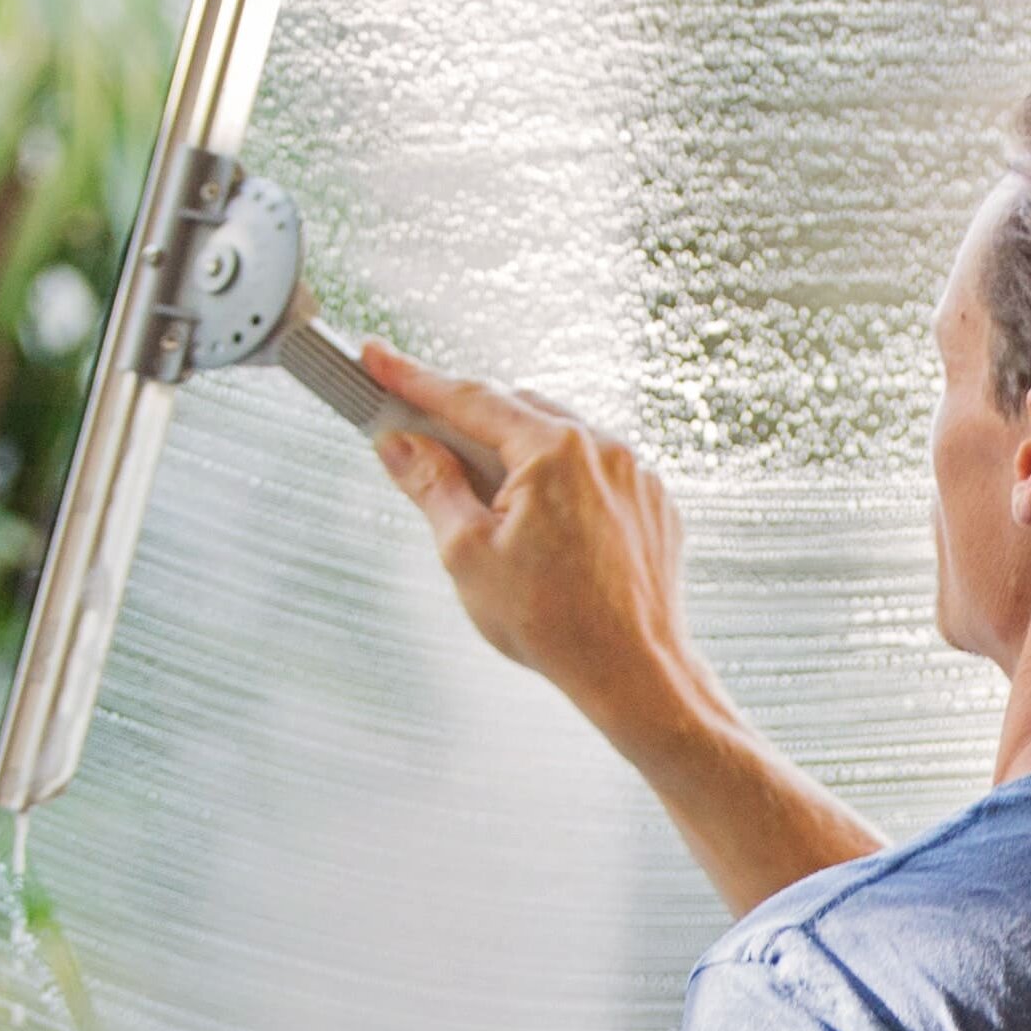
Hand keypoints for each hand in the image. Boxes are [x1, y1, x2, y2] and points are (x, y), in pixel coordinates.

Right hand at [363, 342, 700, 741]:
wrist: (634, 672)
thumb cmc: (552, 622)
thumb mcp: (468, 553)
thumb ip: (431, 486)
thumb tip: (399, 443)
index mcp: (555, 450)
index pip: (469, 398)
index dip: (414, 378)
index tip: (377, 358)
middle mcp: (604, 448)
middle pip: (517, 410)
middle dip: (467, 420)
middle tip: (420, 434)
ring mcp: (636, 473)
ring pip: (560, 437)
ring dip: (517, 451)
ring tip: (486, 499)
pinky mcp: (654, 502)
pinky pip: (596, 470)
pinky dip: (561, 480)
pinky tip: (542, 523)